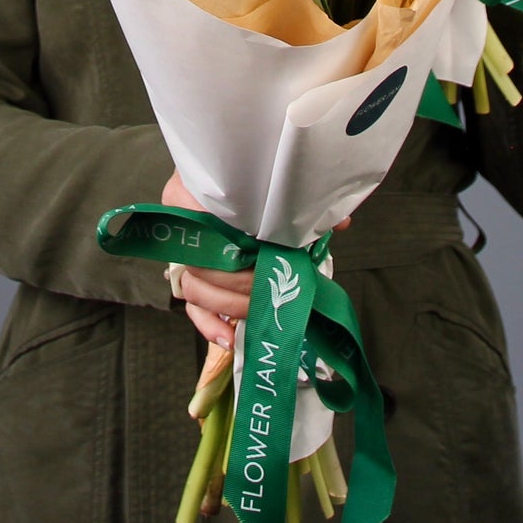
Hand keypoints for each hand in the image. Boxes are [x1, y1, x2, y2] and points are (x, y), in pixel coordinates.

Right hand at [161, 172, 351, 349]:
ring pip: (195, 288)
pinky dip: (210, 325)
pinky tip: (231, 337)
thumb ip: (296, 201)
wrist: (230, 185)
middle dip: (240, 280)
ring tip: (258, 308)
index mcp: (192, 191)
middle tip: (268, 284)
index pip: (203, 219)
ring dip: (230, 304)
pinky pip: (192, 309)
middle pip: (203, 261)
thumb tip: (337, 222)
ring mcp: (185, 257)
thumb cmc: (247, 186)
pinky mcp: (190, 282)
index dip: (233, 240)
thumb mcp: (268, 188)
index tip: (262, 249)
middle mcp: (185, 226)